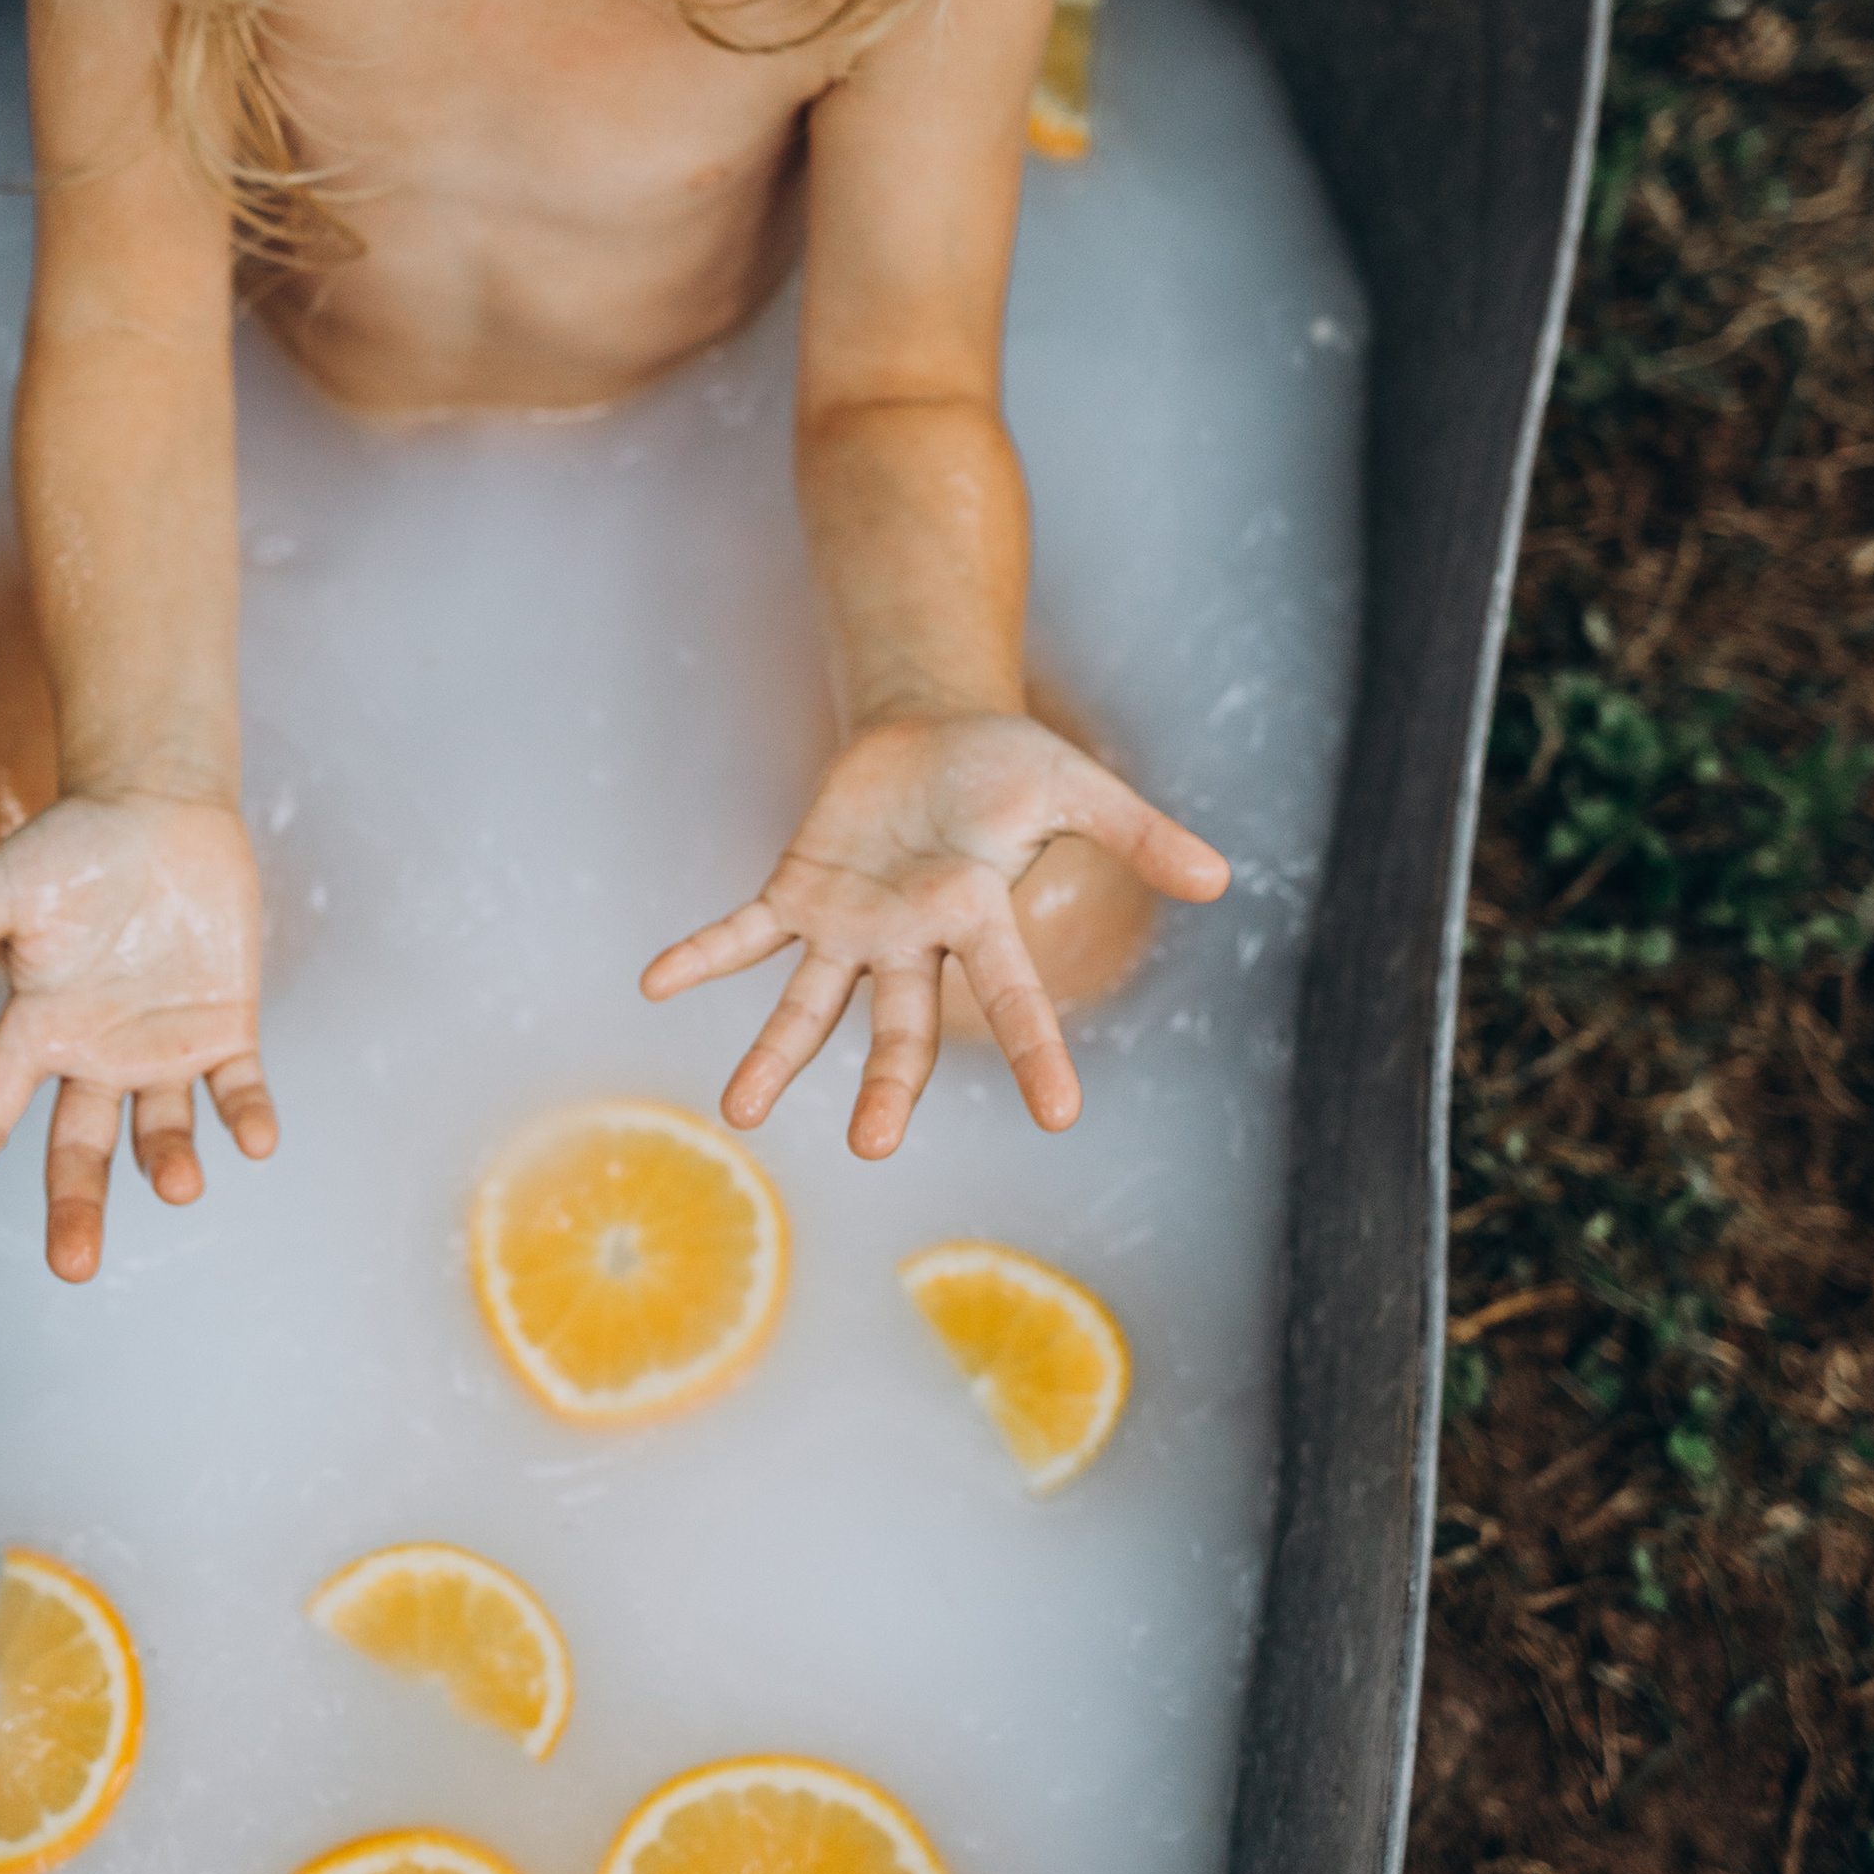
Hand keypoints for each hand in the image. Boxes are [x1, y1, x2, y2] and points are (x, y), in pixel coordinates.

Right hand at [0, 791, 276, 1279]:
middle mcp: (96, 1055)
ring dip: (168, 1161)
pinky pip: (237, 1088)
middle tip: (72, 1266)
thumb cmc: (73, 844)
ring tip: (176, 1183)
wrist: (161, 806)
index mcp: (35, 1030)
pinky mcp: (226, 1026)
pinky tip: (257, 1139)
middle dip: (75, 1207)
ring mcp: (163, 1047)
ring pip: (160, 1130)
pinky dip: (246, 1115)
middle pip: (77, 1151)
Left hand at [641, 713, 1227, 1161]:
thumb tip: (1220, 878)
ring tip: (737, 1109)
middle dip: (886, 1084)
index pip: (1014, 996)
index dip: (1036, 1051)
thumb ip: (1137, 833)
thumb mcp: (1075, 786)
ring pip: (810, 1005)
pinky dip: (703, 953)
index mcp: (979, 919)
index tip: (1061, 1113)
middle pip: (901, 1027)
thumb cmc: (1007, 765)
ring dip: (774, 1054)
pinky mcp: (798, 893)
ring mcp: (851, 926)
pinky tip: (653, 980)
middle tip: (870, 1144)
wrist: (932, 729)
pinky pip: (744, 932)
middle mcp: (912, 942)